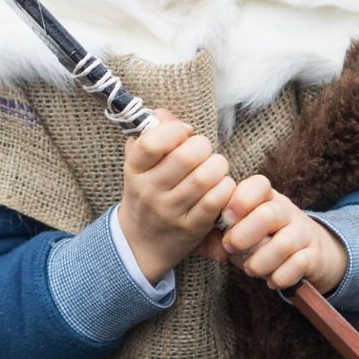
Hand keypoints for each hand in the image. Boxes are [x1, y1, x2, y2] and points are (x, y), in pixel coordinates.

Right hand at [117, 110, 235, 284]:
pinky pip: (215, 201)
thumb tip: (167, 115)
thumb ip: (152, 133)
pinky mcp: (190, 228)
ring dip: (218, 166)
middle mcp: (148, 190)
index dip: (174, 130)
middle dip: (203, 146)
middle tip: (204, 150)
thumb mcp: (140, 162)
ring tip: (215, 167)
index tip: (183, 132)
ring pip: (204, 178)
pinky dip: (225, 188)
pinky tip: (220, 186)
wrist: (140, 242)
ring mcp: (169, 211)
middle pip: (185, 157)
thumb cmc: (147, 191)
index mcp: (134, 169)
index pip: (151, 142)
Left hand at [204, 174, 347, 293]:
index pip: (259, 185)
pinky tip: (271, 280)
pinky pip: (299, 265)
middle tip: (231, 248)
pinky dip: (280, 277)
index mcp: (266, 198)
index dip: (241, 199)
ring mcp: (302, 232)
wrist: (308, 253)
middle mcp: (286, 211)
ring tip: (251, 270)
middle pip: (268, 215)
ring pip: (283, 244)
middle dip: (243, 235)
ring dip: (260, 262)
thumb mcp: (241, 230)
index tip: (226, 218)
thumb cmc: (263, 240)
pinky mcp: (314, 255)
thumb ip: (220, 235)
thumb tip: (215, 250)